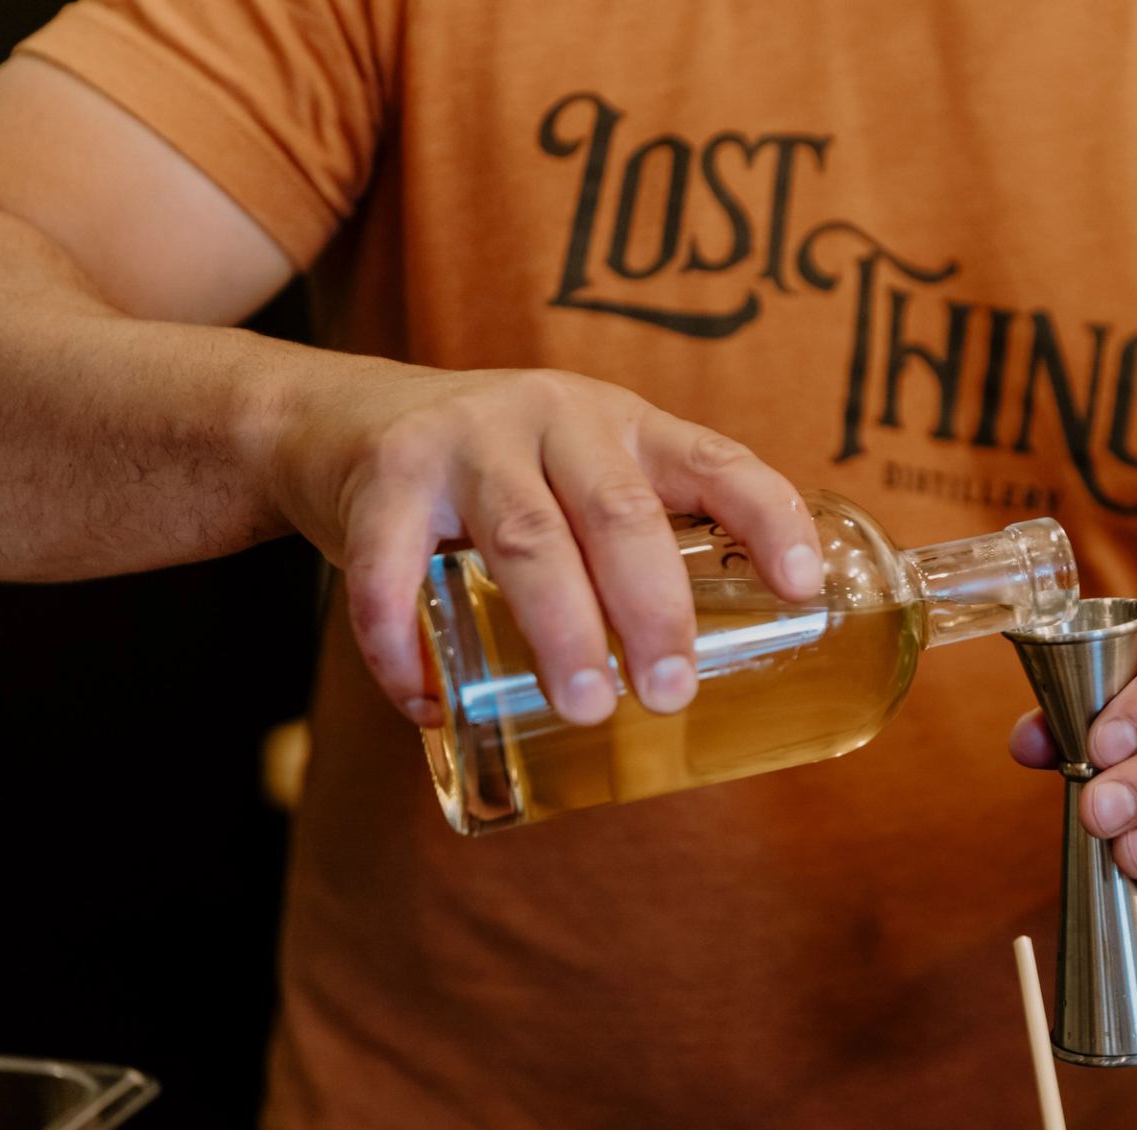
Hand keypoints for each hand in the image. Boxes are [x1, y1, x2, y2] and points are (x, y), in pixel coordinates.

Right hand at [266, 361, 822, 726]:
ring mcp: (466, 439)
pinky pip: (393, 569)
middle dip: (653, 608)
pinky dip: (406, 646)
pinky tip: (429, 705)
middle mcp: (554, 416)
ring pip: (526, 537)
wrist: (331, 420)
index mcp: (623, 424)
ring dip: (560, 629)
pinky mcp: (384, 474)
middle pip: (619, 512)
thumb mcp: (576, 476)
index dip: (769, 518)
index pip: (717, 461)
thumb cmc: (491, 474)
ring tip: (585, 707)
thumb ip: (633, 543)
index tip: (804, 588)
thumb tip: (719, 682)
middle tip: (671, 694)